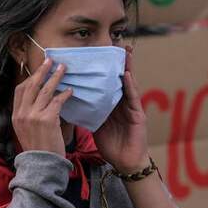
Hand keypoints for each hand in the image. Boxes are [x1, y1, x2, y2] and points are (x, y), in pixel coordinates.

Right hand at [12, 57, 72, 154]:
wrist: (41, 166)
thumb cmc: (38, 150)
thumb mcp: (26, 131)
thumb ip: (30, 115)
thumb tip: (42, 100)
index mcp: (15, 115)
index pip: (20, 90)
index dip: (30, 78)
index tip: (39, 71)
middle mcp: (22, 113)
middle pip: (31, 85)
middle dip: (42, 71)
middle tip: (50, 60)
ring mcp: (33, 116)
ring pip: (45, 90)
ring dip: (55, 77)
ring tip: (63, 69)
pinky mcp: (47, 120)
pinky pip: (57, 101)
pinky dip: (64, 94)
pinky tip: (70, 91)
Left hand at [93, 45, 150, 172]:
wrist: (124, 162)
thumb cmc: (110, 144)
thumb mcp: (95, 123)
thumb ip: (88, 110)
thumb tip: (68, 99)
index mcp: (112, 103)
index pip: (109, 82)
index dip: (106, 68)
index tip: (101, 52)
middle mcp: (123, 102)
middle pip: (121, 78)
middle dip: (120, 62)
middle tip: (119, 44)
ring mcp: (132, 107)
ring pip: (130, 83)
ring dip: (128, 67)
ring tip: (126, 52)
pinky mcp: (138, 115)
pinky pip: (133, 97)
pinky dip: (130, 85)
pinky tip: (127, 74)